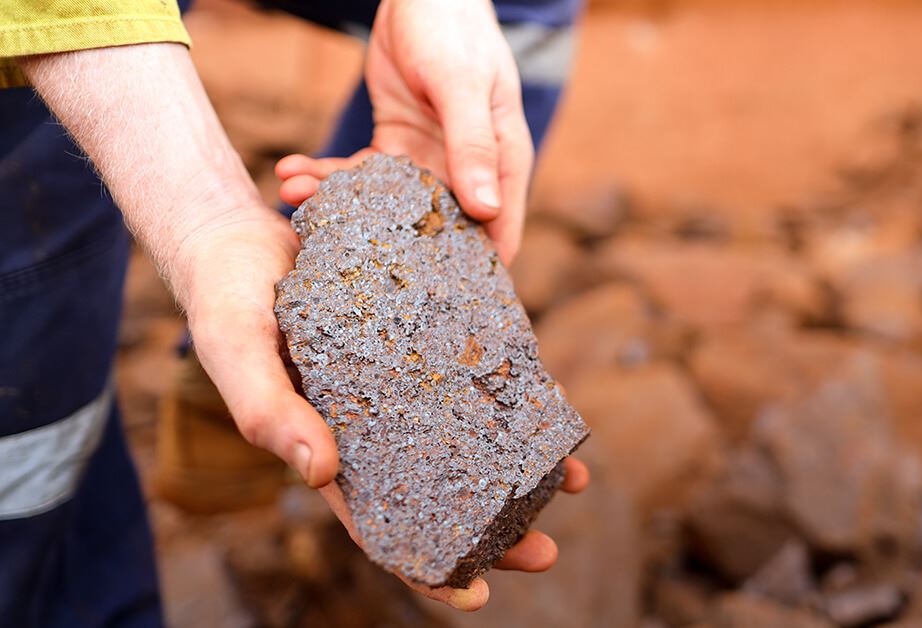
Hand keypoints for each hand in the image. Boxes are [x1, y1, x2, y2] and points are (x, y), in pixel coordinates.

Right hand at [177, 209, 589, 611]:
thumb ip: (267, 410)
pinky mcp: (421, 330)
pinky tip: (547, 401)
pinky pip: (473, 370)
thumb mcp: (236, 350)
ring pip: (466, 435)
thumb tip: (320, 473)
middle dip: (493, 528)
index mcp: (327, 446)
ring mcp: (401, 380)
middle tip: (544, 550)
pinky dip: (510, 388)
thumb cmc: (226, 297)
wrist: (240, 228)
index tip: (477, 597)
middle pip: (440, 488)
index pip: (380, 523)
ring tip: (572, 478)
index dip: (424, 567)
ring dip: (517, 460)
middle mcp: (371, 423)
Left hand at [278, 0, 532, 263]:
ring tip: (295, 198)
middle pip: (433, 230)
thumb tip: (486, 211)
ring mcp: (428, 160)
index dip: (474, 276)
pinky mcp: (395, 146)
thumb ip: (472, 144)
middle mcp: (466, 170)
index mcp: (501, 162)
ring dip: (339, 206)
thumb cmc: (455, 30)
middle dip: (385, 246)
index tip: (432, 308)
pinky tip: (292, 171)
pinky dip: (326, 175)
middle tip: (335, 257)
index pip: (498, 233)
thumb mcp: (462, 85)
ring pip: (385, 205)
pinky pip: (359, 174)